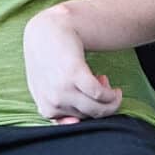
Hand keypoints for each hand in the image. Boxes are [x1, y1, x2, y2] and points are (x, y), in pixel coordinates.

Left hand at [23, 5, 123, 123]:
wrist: (47, 29)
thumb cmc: (49, 58)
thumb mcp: (46, 85)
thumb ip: (55, 105)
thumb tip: (76, 121)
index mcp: (44, 105)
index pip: (72, 125)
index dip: (88, 114)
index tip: (92, 101)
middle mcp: (51, 100)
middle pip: (88, 116)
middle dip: (103, 106)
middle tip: (104, 88)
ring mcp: (61, 88)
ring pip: (97, 108)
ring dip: (110, 100)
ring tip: (109, 85)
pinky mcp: (73, 74)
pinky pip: (99, 94)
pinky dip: (110, 94)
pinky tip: (110, 84)